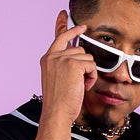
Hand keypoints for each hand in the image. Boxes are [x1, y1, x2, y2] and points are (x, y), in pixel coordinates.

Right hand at [39, 10, 96, 125]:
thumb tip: (79, 55)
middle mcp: (53, 56)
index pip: (60, 37)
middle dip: (83, 66)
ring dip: (88, 72)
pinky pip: (91, 65)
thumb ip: (64, 64)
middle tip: (78, 83)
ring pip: (87, 57)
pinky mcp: (73, 64)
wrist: (56, 113)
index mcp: (47, 59)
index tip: (81, 26)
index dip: (71, 30)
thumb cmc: (58, 102)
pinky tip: (83, 86)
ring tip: (79, 86)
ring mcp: (63, 58)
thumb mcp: (58, 79)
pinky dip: (91, 77)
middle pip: (79, 49)